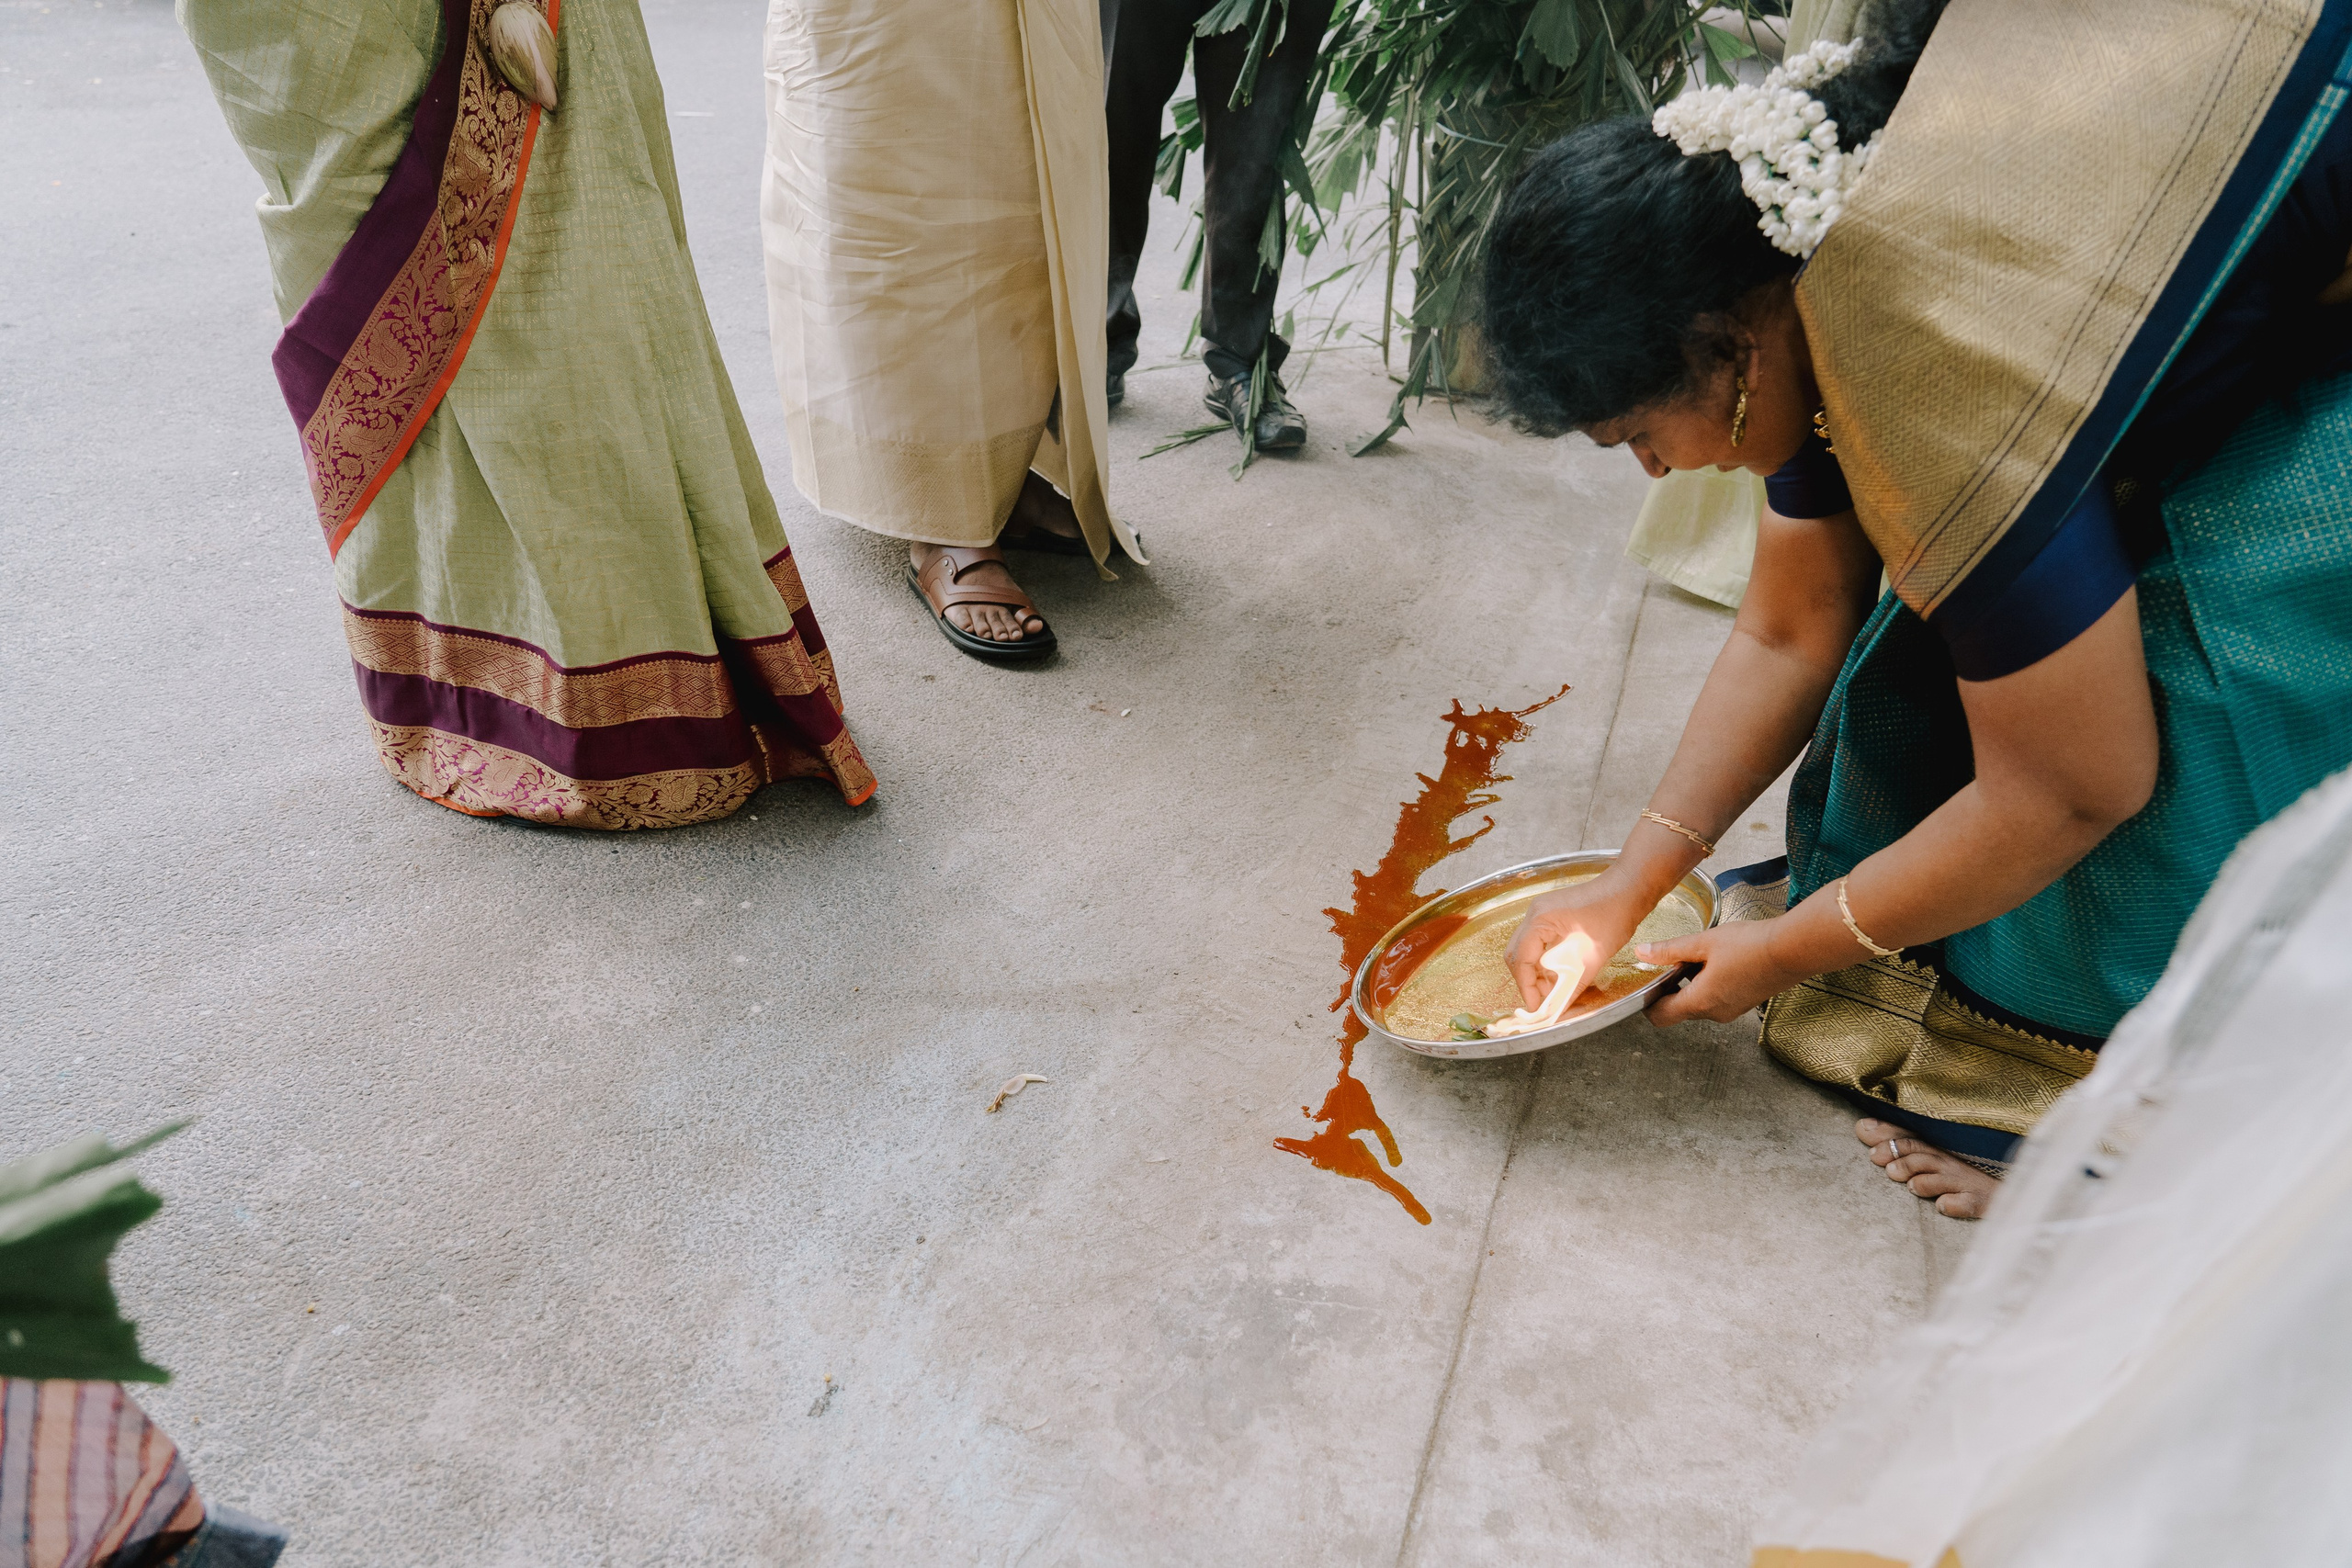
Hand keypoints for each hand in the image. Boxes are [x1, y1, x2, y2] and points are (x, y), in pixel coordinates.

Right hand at [1505, 874, 1646, 1010]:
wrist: (1630, 888)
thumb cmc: (1614, 915)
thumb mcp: (1594, 956)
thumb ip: (1574, 984)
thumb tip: (1560, 1008)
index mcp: (1540, 920)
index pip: (1520, 959)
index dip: (1526, 986)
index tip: (1537, 1007)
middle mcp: (1535, 913)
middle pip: (1516, 953)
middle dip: (1526, 979)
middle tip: (1542, 999)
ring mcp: (1542, 911)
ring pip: (1525, 948)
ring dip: (1534, 970)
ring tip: (1552, 988)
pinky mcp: (1552, 914)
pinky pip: (1537, 941)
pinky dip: (1542, 959)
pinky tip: (1558, 971)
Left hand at [1639, 917, 1808, 1024]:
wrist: (1791, 951)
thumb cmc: (1749, 945)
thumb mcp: (1703, 943)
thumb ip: (1669, 950)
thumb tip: (1642, 952)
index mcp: (1699, 1002)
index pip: (1660, 1017)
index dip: (1647, 1002)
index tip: (1647, 982)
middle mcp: (1714, 1013)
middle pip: (1678, 1010)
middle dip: (1670, 989)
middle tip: (1673, 961)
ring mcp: (1731, 1011)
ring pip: (1698, 1004)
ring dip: (1691, 985)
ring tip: (1698, 956)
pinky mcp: (1743, 1004)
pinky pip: (1715, 1000)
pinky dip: (1708, 986)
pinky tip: (1717, 961)